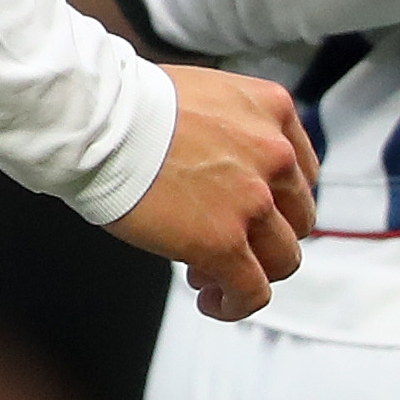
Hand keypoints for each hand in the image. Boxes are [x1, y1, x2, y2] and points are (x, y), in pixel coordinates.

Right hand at [104, 63, 316, 314]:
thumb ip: (231, 130)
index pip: (300, 170)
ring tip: (212, 276)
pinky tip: (212, 301)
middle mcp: (275, 155)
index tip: (250, 212)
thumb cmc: (129, 106)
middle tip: (228, 243)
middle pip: (297, 216)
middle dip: (264, 236)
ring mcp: (255, 201)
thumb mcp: (205, 96)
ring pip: (283, 258)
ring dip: (253, 272)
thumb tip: (220, 166)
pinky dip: (237, 304)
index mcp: (274, 110)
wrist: (99, 122)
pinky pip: (252, 291)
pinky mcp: (225, 243)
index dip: (274, 200)